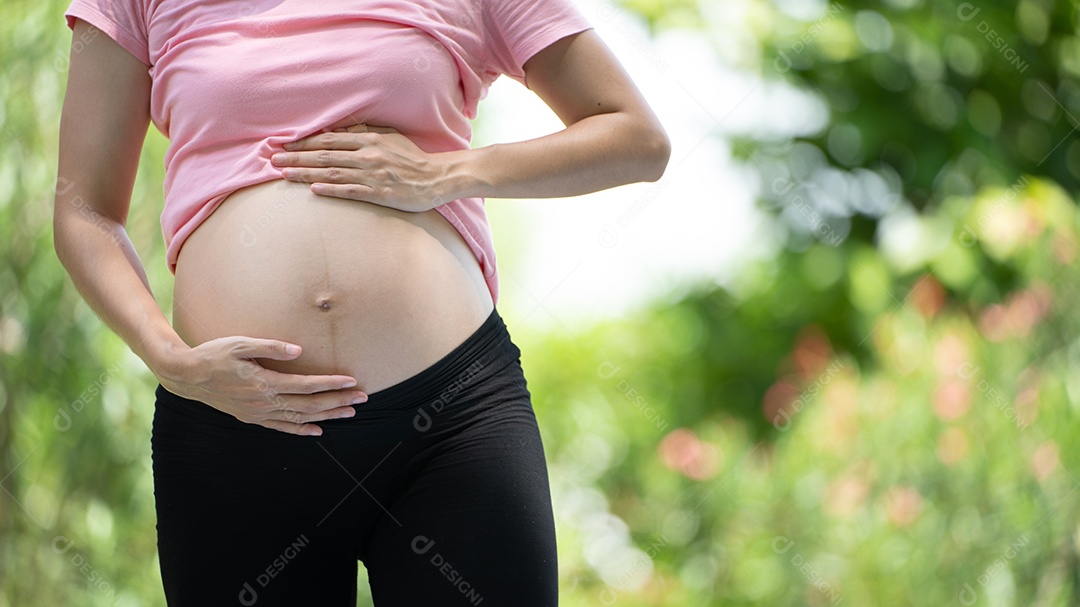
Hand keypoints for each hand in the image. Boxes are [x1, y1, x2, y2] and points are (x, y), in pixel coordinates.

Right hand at [156, 337, 367, 436]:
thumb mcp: (240, 344)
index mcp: (264, 383)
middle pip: (309, 405)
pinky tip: (318, 430)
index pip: (306, 386)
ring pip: (299, 418)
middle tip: (362, 399)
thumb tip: (297, 350)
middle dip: (338, 402)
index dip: (330, 384)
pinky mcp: (252, 417)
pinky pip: (282, 427)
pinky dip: (301, 430)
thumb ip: (269, 347)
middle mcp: (264, 402)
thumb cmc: (214, 354)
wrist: (186, 376)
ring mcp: (258, 413)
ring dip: (327, 416)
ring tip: (350, 413)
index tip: (351, 382)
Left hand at [271, 123, 446, 212]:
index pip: (329, 139)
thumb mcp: (390, 137)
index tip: (282, 145)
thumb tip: (339, 129)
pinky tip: (313, 189)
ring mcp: (373, 175)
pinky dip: (331, 189)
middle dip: (296, 157)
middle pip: (325, 155)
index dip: (303, 142)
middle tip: (271, 160)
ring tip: (284, 174)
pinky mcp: (380, 193)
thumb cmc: (413, 158)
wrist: (438, 178)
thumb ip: (365, 132)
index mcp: (369, 139)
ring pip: (333, 172)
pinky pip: (351, 191)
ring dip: (306, 173)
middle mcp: (368, 155)